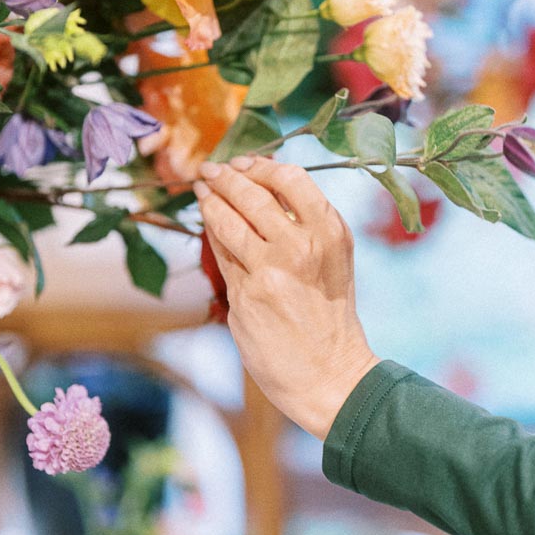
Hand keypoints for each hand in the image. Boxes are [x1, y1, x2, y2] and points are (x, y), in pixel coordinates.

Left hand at [195, 156, 379, 438]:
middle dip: (225, 177)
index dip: (259, 166)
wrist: (330, 372)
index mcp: (330, 231)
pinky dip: (212, 233)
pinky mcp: (246, 295)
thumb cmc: (330, 313)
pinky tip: (208, 223)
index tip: (243, 163)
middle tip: (211, 170)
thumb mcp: (333, 258)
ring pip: (227, 220)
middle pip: (251, 194)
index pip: (290, 178)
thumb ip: (304, 222)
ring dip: (209, 200)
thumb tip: (263, 181)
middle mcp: (303, 246)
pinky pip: (221, 253)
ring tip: (201, 190)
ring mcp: (271, 270)